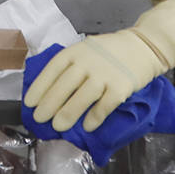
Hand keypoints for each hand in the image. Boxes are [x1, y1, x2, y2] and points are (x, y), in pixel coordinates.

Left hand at [26, 30, 163, 131]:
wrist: (144, 46)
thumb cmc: (110, 52)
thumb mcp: (87, 50)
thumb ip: (72, 66)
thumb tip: (51, 93)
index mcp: (76, 51)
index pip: (53, 69)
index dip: (39, 87)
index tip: (30, 103)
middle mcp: (88, 61)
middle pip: (64, 85)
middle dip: (49, 104)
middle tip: (39, 119)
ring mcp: (106, 74)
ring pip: (82, 97)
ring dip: (68, 113)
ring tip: (58, 126)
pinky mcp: (122, 86)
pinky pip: (105, 105)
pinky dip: (95, 117)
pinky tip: (87, 127)